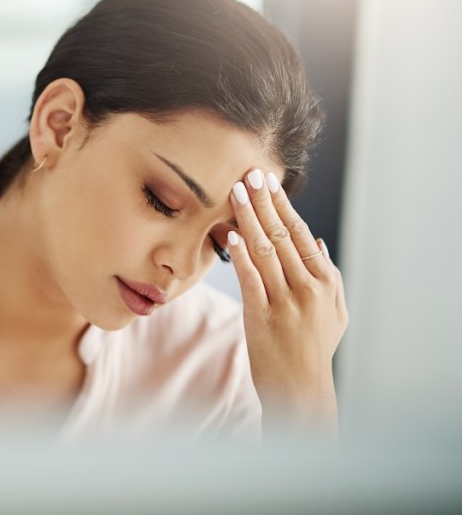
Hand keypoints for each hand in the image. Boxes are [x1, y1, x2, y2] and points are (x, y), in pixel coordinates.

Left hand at [226, 169, 349, 436]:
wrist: (300, 388)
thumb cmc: (313, 349)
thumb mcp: (333, 312)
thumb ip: (326, 275)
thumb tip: (317, 241)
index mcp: (325, 281)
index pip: (301, 233)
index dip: (283, 206)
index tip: (269, 182)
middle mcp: (308, 287)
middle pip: (283, 235)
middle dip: (264, 202)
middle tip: (249, 174)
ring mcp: (286, 301)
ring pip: (265, 250)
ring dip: (249, 219)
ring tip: (235, 193)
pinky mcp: (263, 316)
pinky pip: (250, 279)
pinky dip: (240, 255)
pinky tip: (230, 235)